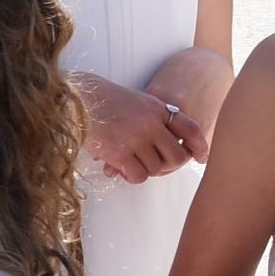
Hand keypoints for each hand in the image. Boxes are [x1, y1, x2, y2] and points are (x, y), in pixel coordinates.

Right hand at [75, 74, 204, 181]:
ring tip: (130, 163)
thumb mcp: (134, 101)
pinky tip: (120, 169)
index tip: (202, 158)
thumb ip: (152, 119)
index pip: (190, 129)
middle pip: (176, 157)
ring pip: (156, 169)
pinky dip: (131, 176)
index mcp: (157, 108)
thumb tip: (164, 150)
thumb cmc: (100, 100)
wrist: (72, 99)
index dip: (200, 146)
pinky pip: (138, 176)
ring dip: (144, 170)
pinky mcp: (119, 153)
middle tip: (155, 166)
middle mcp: (151, 124)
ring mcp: (136, 139)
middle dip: (168, 166)